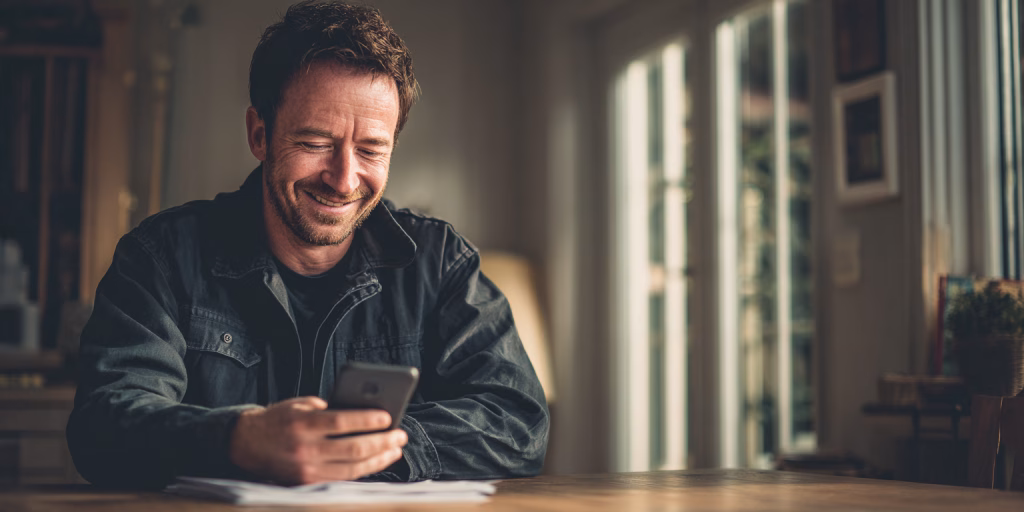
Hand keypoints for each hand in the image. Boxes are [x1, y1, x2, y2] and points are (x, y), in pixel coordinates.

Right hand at [229, 396, 407, 484]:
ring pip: (352, 468)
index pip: (341, 422)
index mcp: (302, 424)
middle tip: (401, 435)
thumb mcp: (299, 404)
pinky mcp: (307, 483)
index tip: (388, 417)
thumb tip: (362, 413)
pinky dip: (363, 470)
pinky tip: (377, 461)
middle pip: (352, 448)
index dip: (367, 420)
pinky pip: (342, 478)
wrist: (246, 444)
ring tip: (395, 449)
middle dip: (382, 442)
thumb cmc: (279, 419)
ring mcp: (306, 469)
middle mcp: (304, 449)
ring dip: (379, 459)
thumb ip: (327, 408)